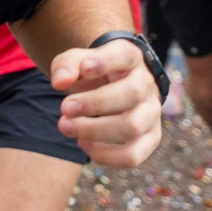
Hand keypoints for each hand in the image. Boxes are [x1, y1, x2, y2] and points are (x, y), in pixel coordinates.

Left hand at [51, 39, 161, 167]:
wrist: (112, 84)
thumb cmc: (92, 70)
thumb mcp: (77, 60)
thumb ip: (66, 65)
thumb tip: (59, 82)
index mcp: (130, 57)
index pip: (125, 55)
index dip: (106, 62)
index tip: (85, 69)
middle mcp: (146, 84)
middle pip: (131, 94)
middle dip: (94, 104)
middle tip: (64, 108)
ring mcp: (151, 112)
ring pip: (133, 126)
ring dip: (95, 130)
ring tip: (66, 126)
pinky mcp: (150, 137)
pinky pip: (134, 155)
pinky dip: (107, 156)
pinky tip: (83, 144)